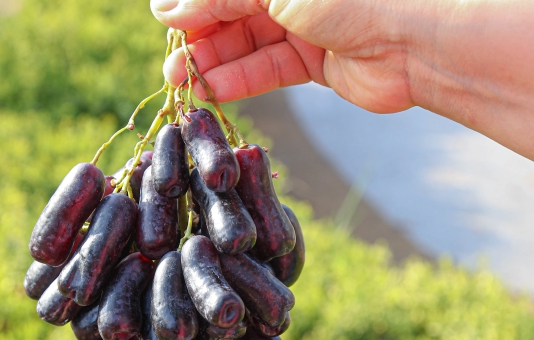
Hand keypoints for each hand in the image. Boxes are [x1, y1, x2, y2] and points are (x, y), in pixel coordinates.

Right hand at [154, 0, 422, 113]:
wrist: (415, 36)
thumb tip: (167, 7)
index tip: (164, 20)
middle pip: (233, 9)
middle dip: (200, 34)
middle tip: (171, 62)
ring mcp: (305, 22)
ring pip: (247, 42)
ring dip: (214, 62)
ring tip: (182, 81)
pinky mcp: (315, 60)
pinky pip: (269, 69)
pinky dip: (240, 80)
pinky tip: (212, 91)